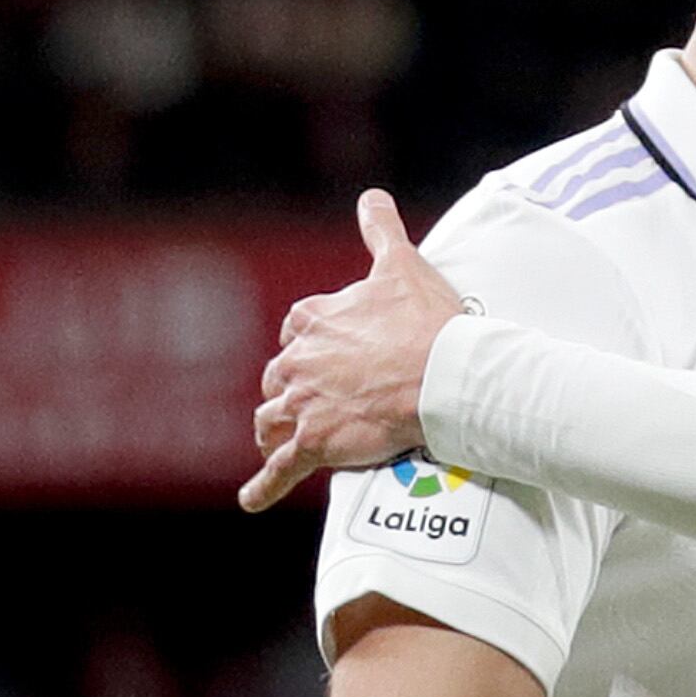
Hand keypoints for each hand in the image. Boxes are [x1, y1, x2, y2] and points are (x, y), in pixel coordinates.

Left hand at [238, 189, 466, 512]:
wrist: (444, 376)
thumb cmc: (427, 323)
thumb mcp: (403, 265)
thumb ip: (381, 230)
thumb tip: (371, 196)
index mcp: (315, 319)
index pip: (297, 330)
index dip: (308, 343)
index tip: (323, 352)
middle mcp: (299, 361)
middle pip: (281, 377)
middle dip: (290, 388)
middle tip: (310, 400)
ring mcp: (304, 404)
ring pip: (272, 419)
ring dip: (274, 429)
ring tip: (281, 441)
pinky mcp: (314, 444)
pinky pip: (280, 469)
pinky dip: (263, 487)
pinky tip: (252, 500)